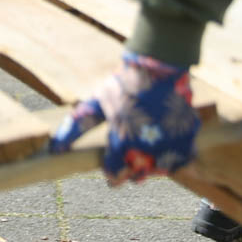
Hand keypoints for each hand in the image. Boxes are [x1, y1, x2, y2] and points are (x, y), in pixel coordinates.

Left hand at [49, 52, 200, 184]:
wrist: (158, 65)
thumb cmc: (122, 85)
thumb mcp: (96, 104)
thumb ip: (76, 127)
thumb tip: (53, 148)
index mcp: (121, 143)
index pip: (114, 176)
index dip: (111, 169)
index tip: (112, 158)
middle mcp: (147, 149)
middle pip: (138, 176)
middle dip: (132, 164)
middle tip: (132, 143)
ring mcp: (171, 146)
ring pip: (160, 169)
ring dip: (154, 160)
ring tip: (148, 136)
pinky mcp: (188, 140)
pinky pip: (182, 159)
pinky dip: (174, 153)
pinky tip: (165, 137)